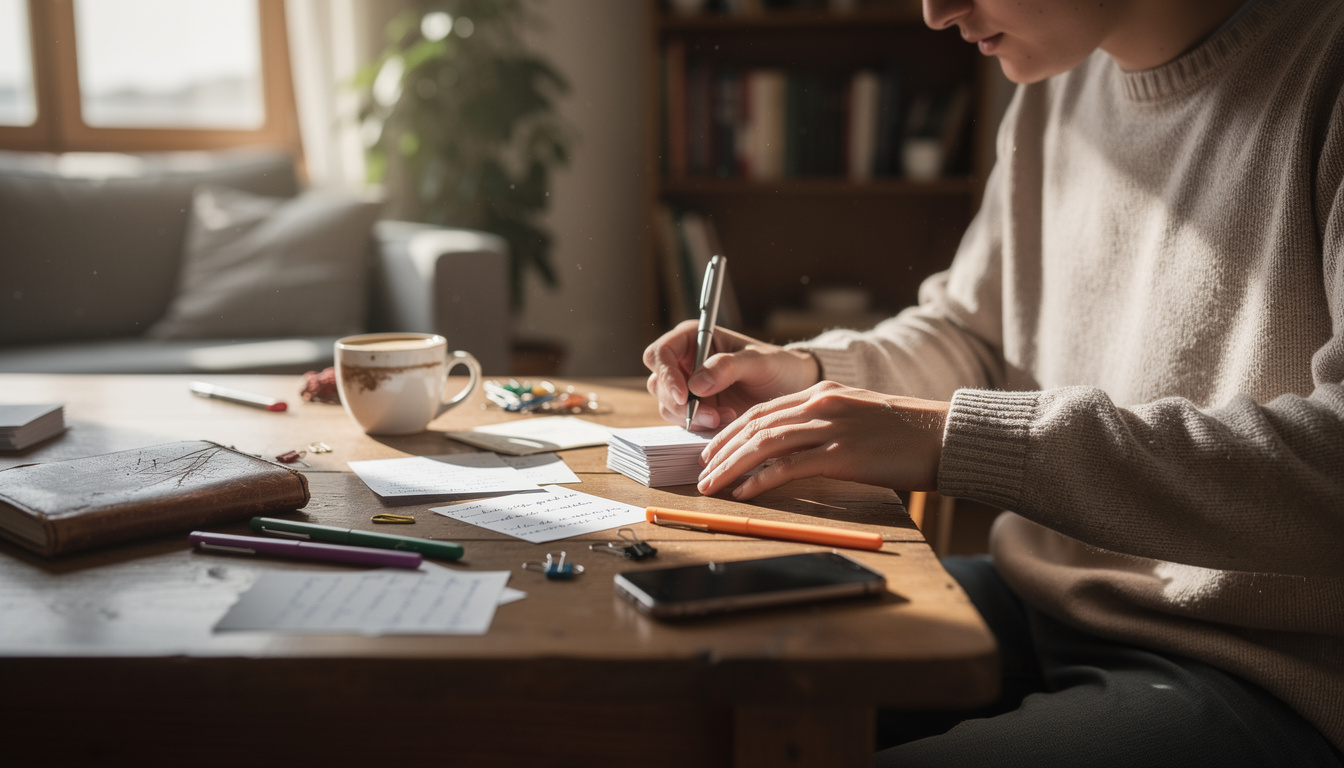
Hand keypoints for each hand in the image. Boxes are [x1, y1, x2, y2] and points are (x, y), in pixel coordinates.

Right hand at [643, 320, 820, 428]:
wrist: (790, 387)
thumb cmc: (776, 364)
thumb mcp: (758, 361)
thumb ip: (728, 367)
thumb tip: (696, 384)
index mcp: (693, 338)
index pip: (660, 353)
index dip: (666, 374)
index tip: (685, 396)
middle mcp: (684, 361)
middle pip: (658, 383)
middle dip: (679, 403)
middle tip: (711, 416)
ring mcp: (687, 387)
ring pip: (667, 406)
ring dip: (691, 418)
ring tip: (726, 417)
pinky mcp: (694, 409)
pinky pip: (682, 421)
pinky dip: (699, 426)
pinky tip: (725, 422)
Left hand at [696, 381, 948, 499]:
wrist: (945, 436)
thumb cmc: (906, 435)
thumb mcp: (858, 418)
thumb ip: (824, 426)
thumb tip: (793, 452)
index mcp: (823, 393)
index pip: (763, 410)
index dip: (731, 431)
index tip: (711, 449)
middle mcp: (821, 405)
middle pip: (754, 424)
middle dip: (721, 449)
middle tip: (700, 470)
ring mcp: (831, 428)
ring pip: (763, 443)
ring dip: (730, 465)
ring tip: (710, 484)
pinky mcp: (842, 455)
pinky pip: (789, 467)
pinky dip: (760, 479)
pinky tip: (743, 491)